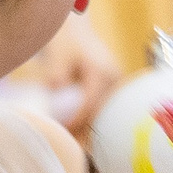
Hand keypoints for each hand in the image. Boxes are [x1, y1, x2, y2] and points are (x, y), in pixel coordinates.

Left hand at [19, 12, 120, 136]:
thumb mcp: (56, 59)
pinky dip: (92, 118)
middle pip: (100, 112)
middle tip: (67, 143)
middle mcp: (114, 78)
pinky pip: (104, 107)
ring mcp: (116, 82)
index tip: (62, 131)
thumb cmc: (64, 41)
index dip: (76, 121)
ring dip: (89, 126)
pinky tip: (79, 129)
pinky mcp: (113, 86)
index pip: (90, 104)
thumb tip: (57, 105)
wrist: (74, 28)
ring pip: (104, 112)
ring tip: (72, 140)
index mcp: (101, 71)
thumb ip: (57, 81)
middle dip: (83, 130)